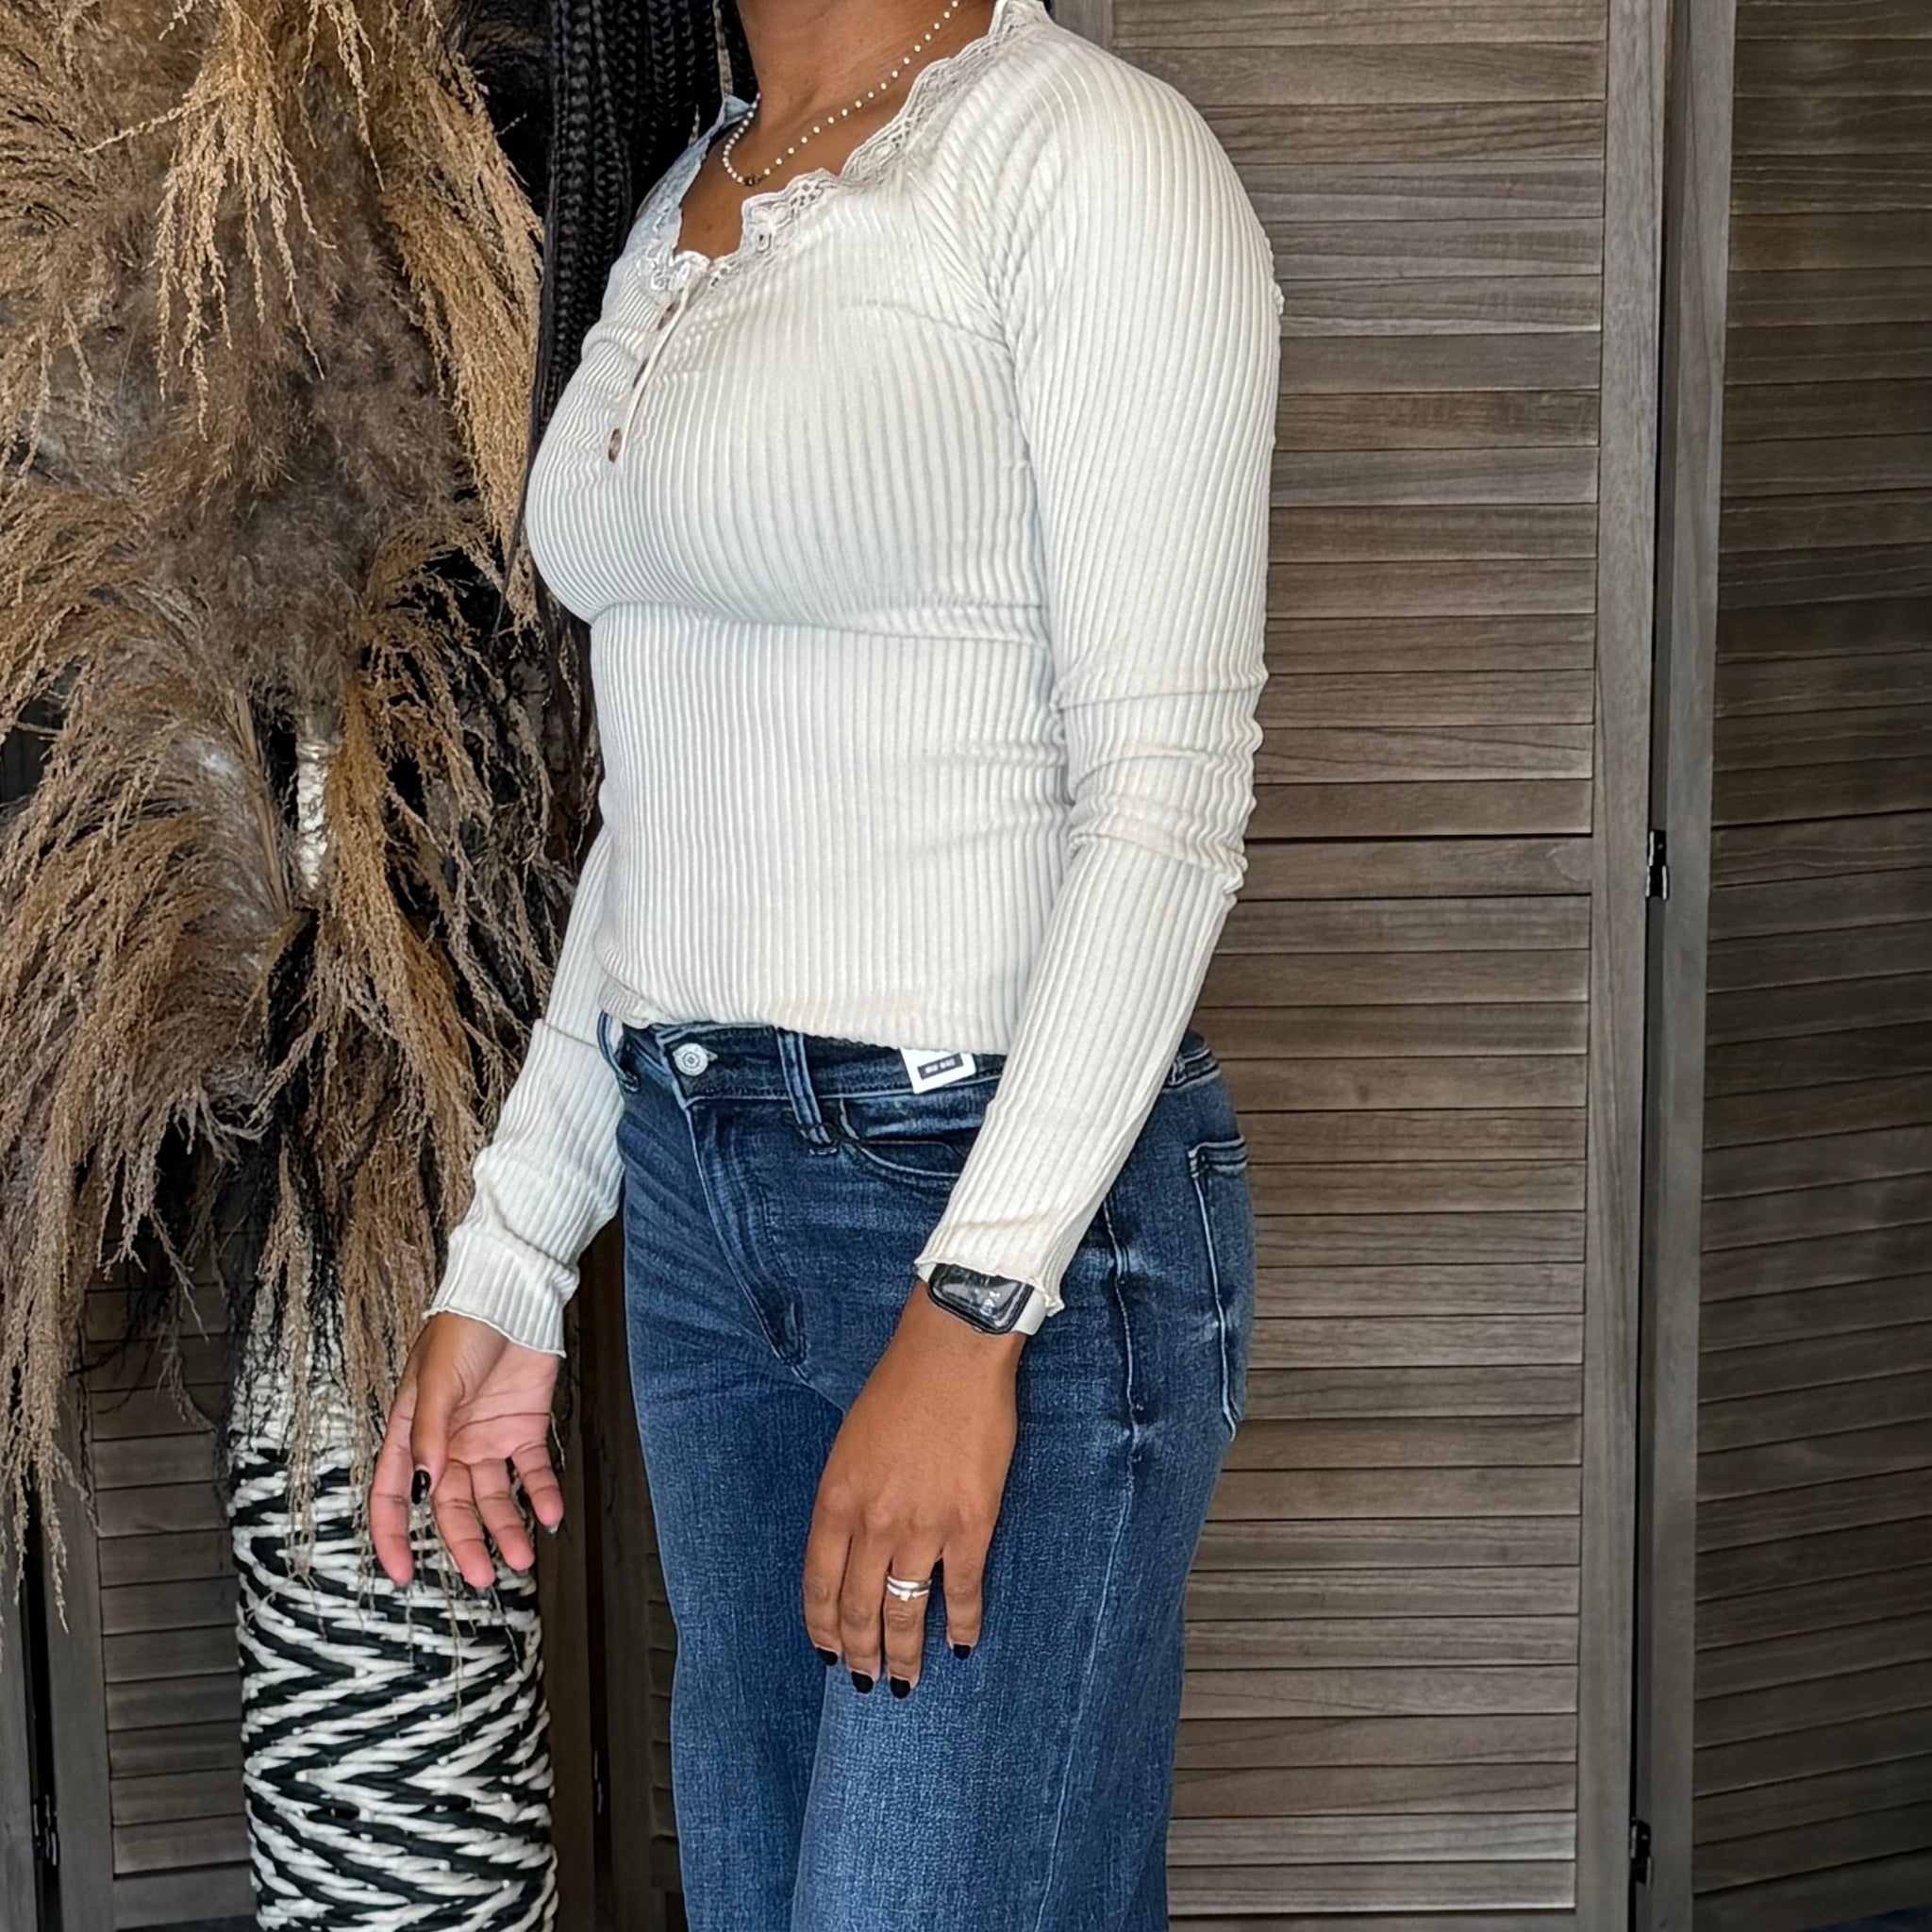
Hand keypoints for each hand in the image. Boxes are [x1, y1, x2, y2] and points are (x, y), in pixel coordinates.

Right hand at [367, 1311, 564, 1589]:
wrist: (513, 1297)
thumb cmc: (463, 1328)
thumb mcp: (437, 1380)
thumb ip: (431, 1433)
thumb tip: (427, 1485)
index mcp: (414, 1432)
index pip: (395, 1494)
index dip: (395, 1534)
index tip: (403, 1574)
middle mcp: (449, 1443)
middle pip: (452, 1506)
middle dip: (465, 1542)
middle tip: (483, 1576)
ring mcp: (488, 1438)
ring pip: (494, 1497)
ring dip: (507, 1527)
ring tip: (522, 1557)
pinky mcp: (525, 1428)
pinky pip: (531, 1472)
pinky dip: (541, 1495)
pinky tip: (550, 1515)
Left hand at [801, 1278, 1024, 1693]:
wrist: (953, 1354)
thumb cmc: (899, 1387)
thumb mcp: (849, 1445)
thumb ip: (847, 1500)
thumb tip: (853, 1547)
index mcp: (835, 1501)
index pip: (818, 1586)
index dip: (823, 1628)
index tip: (829, 1653)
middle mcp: (873, 1523)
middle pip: (859, 1608)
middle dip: (861, 1652)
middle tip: (866, 1680)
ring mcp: (923, 1528)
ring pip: (906, 1610)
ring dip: (905, 1653)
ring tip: (905, 1680)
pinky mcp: (971, 1525)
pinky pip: (963, 1590)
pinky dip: (963, 1624)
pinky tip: (962, 1645)